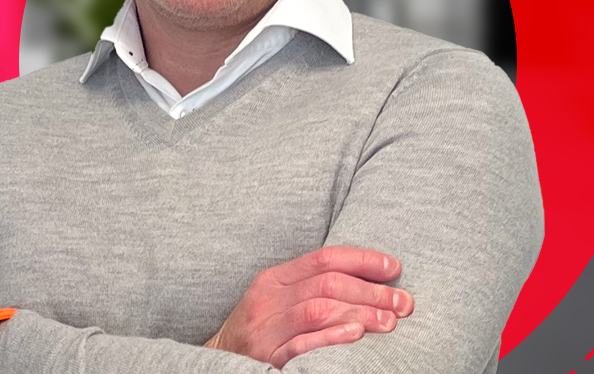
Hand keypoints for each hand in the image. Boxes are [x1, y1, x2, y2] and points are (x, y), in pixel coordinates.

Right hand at [203, 246, 413, 368]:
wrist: (215, 362)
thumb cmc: (258, 330)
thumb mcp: (276, 299)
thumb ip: (309, 287)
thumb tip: (364, 280)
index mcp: (274, 278)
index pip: (323, 258)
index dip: (361, 259)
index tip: (394, 267)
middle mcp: (268, 298)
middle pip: (326, 284)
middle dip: (370, 290)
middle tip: (404, 301)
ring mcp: (266, 329)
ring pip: (317, 310)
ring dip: (359, 312)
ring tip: (390, 320)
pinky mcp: (266, 359)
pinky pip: (301, 345)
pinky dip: (330, 338)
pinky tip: (355, 334)